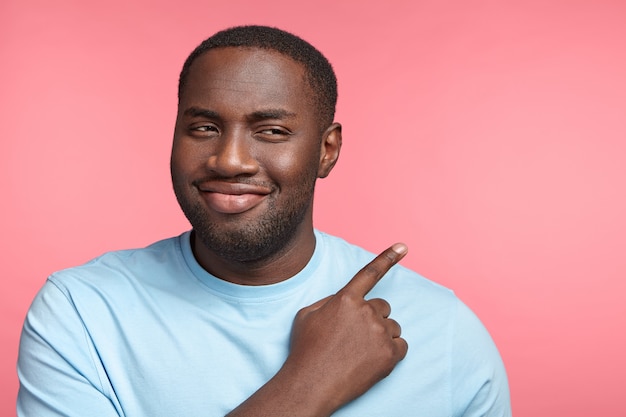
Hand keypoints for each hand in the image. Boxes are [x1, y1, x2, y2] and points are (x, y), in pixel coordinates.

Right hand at [226, 243, 408, 416]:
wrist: (312, 384)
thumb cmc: (306, 350)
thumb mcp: (307, 315)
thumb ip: (330, 301)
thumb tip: (346, 300)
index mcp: (346, 298)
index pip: (370, 273)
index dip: (388, 257)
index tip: (403, 246)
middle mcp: (366, 311)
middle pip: (382, 307)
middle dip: (372, 317)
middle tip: (355, 336)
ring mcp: (380, 333)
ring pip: (392, 326)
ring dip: (381, 335)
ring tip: (360, 352)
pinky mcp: (390, 354)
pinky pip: (401, 345)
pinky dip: (390, 351)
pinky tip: (371, 360)